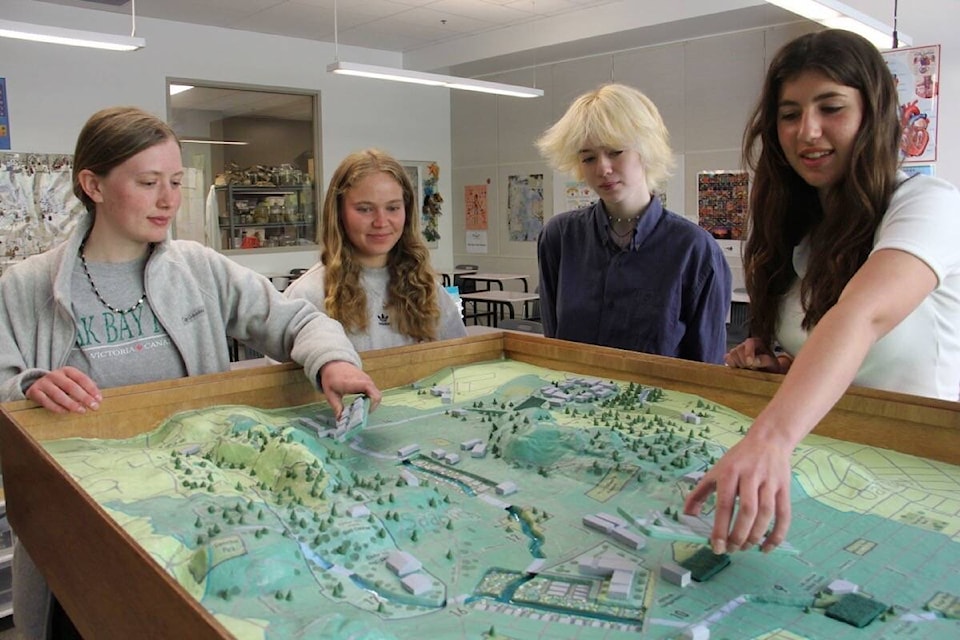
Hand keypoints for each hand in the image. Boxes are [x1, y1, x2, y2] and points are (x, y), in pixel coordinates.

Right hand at [25, 367, 102, 414]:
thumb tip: (97, 397)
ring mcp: (43, 383)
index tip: (99, 399)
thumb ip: (84, 387)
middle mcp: (54, 375)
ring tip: (82, 411)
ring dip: (72, 404)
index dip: (91, 389)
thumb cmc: (61, 385)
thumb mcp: (72, 381)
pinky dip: (57, 408)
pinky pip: (46, 402)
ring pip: (58, 395)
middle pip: (71, 386)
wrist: (36, 385)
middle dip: (84, 397)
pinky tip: (67, 412)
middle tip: (94, 407)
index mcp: (67, 370)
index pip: (81, 378)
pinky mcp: (34, 392)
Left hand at [318, 361, 381, 417]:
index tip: (364, 413)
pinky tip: (360, 403)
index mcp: (356, 383)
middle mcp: (365, 381)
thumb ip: (336, 407)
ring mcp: (368, 380)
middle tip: (361, 415)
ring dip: (371, 404)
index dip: (372, 404)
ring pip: (376, 395)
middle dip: (372, 407)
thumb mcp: (331, 394)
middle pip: (377, 396)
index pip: (372, 393)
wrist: (333, 364)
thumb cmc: (331, 378)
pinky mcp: (368, 382)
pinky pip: (373, 392)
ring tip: (360, 410)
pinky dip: (370, 399)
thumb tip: (340, 420)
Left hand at [683, 429, 792, 553]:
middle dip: (739, 535)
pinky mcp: (784, 488)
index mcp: (729, 473)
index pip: (724, 505)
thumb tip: (687, 515)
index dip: (720, 528)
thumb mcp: (715, 471)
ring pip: (766, 514)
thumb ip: (699, 492)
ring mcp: (769, 483)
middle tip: (732, 549)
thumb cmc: (738, 459)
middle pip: (747, 511)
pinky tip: (767, 547)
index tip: (717, 547)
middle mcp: (750, 477)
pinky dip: (777, 534)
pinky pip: (784, 515)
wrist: (768, 440)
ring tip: (745, 547)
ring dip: (756, 535)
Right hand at [724, 338, 791, 372]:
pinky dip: (731, 364)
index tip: (750, 363)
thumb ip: (765, 360)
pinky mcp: (732, 358)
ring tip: (746, 370)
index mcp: (757, 343)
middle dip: (744, 361)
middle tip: (750, 369)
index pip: (750, 342)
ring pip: (732, 353)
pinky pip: (727, 358)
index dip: (748, 352)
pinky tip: (738, 369)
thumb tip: (754, 361)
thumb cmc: (772, 368)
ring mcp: (738, 351)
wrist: (769, 373)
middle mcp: (746, 345)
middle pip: (738, 349)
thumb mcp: (773, 364)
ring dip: (738, 363)